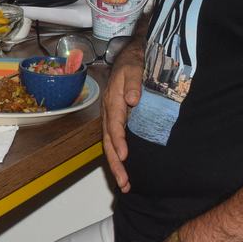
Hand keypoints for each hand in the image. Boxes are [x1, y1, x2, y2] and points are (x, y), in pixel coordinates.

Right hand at [101, 45, 143, 192]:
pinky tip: (125, 169)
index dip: (118, 140)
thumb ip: (133, 82)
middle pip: (108, 140)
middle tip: (124, 182)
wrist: (129, 56)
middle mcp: (108, 111)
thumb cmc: (133, 63)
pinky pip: (114, 141)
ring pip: (109, 144)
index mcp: (112, 99)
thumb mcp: (134, 67)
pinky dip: (118, 156)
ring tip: (125, 184)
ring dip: (116, 164)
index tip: (125, 155)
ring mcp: (111, 117)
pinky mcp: (117, 120)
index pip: (114, 124)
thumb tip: (131, 100)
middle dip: (115, 162)